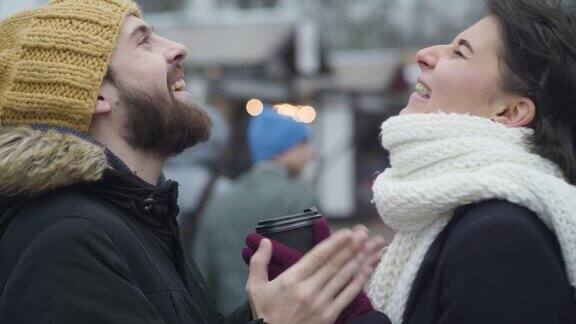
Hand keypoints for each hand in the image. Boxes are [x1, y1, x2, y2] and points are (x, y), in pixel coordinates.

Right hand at [246, 227, 383, 323]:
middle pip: (335, 264)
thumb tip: (264, 242)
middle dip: (352, 247)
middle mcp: (309, 289)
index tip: (348, 232)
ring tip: (373, 247)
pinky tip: (368, 270)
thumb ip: (259, 262)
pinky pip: (347, 296)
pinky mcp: (329, 316)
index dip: (335, 243)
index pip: (318, 256)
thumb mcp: (255, 287)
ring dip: (361, 260)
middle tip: (365, 233)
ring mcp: (321, 303)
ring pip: (344, 277)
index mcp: (292, 279)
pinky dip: (359, 281)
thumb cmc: (264, 314)